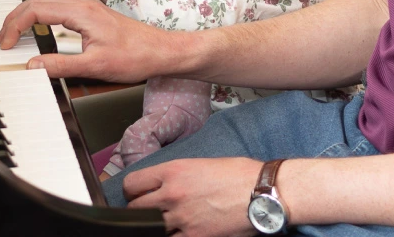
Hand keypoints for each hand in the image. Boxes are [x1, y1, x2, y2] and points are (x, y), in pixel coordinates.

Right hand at [0, 0, 177, 81]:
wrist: (162, 50)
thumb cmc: (137, 55)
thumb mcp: (96, 66)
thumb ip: (61, 65)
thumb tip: (33, 65)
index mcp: (81, 12)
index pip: (37, 9)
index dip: (15, 25)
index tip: (6, 43)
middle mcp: (83, 6)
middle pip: (38, 2)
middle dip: (15, 18)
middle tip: (2, 39)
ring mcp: (87, 9)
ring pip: (48, 4)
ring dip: (27, 16)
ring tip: (14, 35)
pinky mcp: (92, 16)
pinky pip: (59, 10)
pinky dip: (41, 18)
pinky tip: (38, 30)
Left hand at [125, 157, 262, 236]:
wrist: (261, 193)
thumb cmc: (237, 174)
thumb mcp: (201, 164)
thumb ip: (177, 176)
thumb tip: (163, 186)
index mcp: (173, 171)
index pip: (132, 184)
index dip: (133, 191)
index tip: (138, 195)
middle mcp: (172, 194)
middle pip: (135, 209)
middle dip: (140, 211)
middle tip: (151, 212)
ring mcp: (181, 219)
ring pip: (150, 228)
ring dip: (155, 226)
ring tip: (167, 223)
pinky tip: (182, 232)